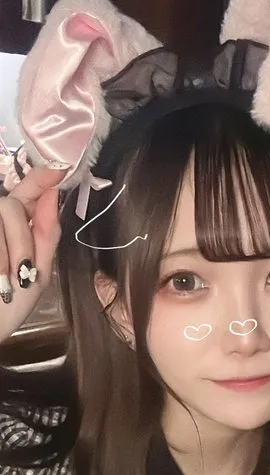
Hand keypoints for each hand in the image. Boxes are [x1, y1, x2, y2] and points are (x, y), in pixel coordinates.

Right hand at [0, 166, 65, 337]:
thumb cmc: (7, 309)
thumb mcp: (37, 274)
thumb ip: (46, 236)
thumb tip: (53, 194)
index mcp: (18, 228)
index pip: (29, 193)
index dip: (41, 177)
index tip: (59, 166)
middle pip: (11, 205)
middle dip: (22, 239)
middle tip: (23, 271)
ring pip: (0, 212)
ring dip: (8, 251)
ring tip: (4, 281)